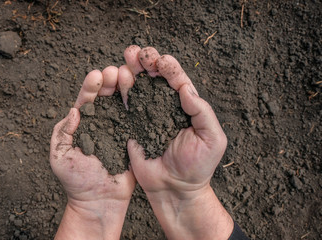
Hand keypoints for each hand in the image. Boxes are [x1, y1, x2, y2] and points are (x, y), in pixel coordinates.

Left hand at [50, 68, 135, 239]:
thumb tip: (74, 110)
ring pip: (123, 103)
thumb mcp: (60, 157)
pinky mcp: (134, 137)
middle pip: (107, 96)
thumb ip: (63, 133)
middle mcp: (103, 122)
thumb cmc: (76, 181)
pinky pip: (138, 119)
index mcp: (84, 123)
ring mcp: (120, 128)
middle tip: (116, 71)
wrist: (100, 201)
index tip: (96, 75)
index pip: (87, 100)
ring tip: (130, 75)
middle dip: (111, 81)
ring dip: (126, 88)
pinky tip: (145, 92)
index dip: (91, 87)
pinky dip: (141, 105)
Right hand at [125, 46, 233, 239]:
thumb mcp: (212, 139)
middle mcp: (164, 107)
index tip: (160, 60)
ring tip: (126, 59)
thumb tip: (185, 88)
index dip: (169, 67)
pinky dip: (120, 91)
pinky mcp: (131, 126)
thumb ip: (202, 112)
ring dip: (132, 70)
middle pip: (155, 78)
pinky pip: (124, 106)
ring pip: (138, 87)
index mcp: (185, 107)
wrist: (174, 190)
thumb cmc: (197, 167)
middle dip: (147, 62)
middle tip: (138, 52)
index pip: (176, 80)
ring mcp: (146, 115)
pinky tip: (116, 79)